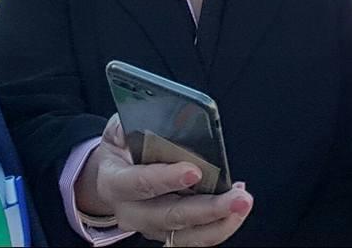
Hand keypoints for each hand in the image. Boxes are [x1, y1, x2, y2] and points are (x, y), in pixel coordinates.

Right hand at [76, 114, 252, 245]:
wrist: (109, 179)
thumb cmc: (120, 151)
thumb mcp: (117, 131)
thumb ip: (131, 124)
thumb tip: (160, 116)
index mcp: (115, 183)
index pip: (139, 184)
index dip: (166, 179)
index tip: (194, 171)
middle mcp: (132, 212)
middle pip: (171, 217)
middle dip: (208, 209)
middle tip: (238, 197)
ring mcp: (152, 227)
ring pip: (188, 236)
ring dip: (221, 223)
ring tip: (243, 202)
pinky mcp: (169, 234)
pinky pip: (196, 238)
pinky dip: (221, 225)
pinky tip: (237, 206)